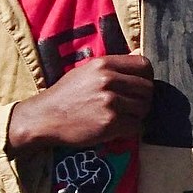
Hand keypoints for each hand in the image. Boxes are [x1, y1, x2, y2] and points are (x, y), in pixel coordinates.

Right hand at [7, 54, 153, 152]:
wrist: (45, 117)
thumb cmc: (66, 95)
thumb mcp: (86, 71)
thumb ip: (112, 67)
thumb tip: (139, 62)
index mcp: (104, 64)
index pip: (143, 65)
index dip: (147, 77)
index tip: (141, 86)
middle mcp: (108, 80)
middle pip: (147, 88)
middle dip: (143, 98)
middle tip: (133, 106)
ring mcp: (110, 102)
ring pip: (144, 108)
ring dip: (138, 115)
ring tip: (124, 117)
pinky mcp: (110, 123)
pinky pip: (136, 126)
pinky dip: (131, 129)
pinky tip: (118, 128)